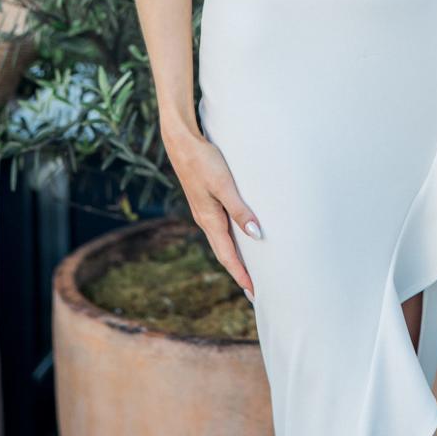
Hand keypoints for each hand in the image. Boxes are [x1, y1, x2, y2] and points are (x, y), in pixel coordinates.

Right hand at [162, 123, 260, 297]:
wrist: (180, 143)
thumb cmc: (203, 161)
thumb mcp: (224, 185)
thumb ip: (240, 209)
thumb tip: (256, 234)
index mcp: (209, 220)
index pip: (228, 256)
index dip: (242, 275)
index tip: (254, 292)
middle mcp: (205, 220)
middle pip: (224, 253)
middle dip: (239, 272)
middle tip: (254, 290)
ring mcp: (204, 211)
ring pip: (221, 241)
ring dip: (234, 257)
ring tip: (249, 269)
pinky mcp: (205, 201)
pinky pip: (220, 228)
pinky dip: (230, 240)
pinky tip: (238, 236)